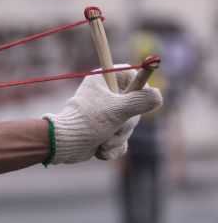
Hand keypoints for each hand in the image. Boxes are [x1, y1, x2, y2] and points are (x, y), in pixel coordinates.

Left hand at [42, 66, 161, 163]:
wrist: (65, 145)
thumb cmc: (89, 122)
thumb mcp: (119, 109)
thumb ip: (143, 100)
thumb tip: (158, 96)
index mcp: (103, 79)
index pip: (131, 74)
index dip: (140, 87)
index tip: (140, 99)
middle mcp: (103, 94)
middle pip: (134, 106)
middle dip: (126, 124)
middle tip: (115, 127)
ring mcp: (104, 113)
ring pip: (128, 125)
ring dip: (118, 138)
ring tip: (103, 141)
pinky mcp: (103, 130)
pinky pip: (120, 138)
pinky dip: (113, 146)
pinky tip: (101, 149)